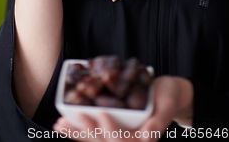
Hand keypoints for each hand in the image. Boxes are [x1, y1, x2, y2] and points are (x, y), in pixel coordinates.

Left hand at [53, 76, 192, 140]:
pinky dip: (78, 128)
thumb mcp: (168, 104)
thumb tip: (149, 135)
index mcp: (143, 137)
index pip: (124, 139)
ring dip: (76, 132)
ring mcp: (119, 134)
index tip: (102, 114)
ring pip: (95, 139)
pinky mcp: (112, 127)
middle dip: (85, 131)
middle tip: (68, 121)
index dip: (111, 130)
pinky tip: (64, 123)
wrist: (168, 93)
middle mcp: (129, 139)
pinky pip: (93, 132)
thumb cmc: (169, 96)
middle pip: (104, 141)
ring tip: (60, 125)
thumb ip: (159, 121)